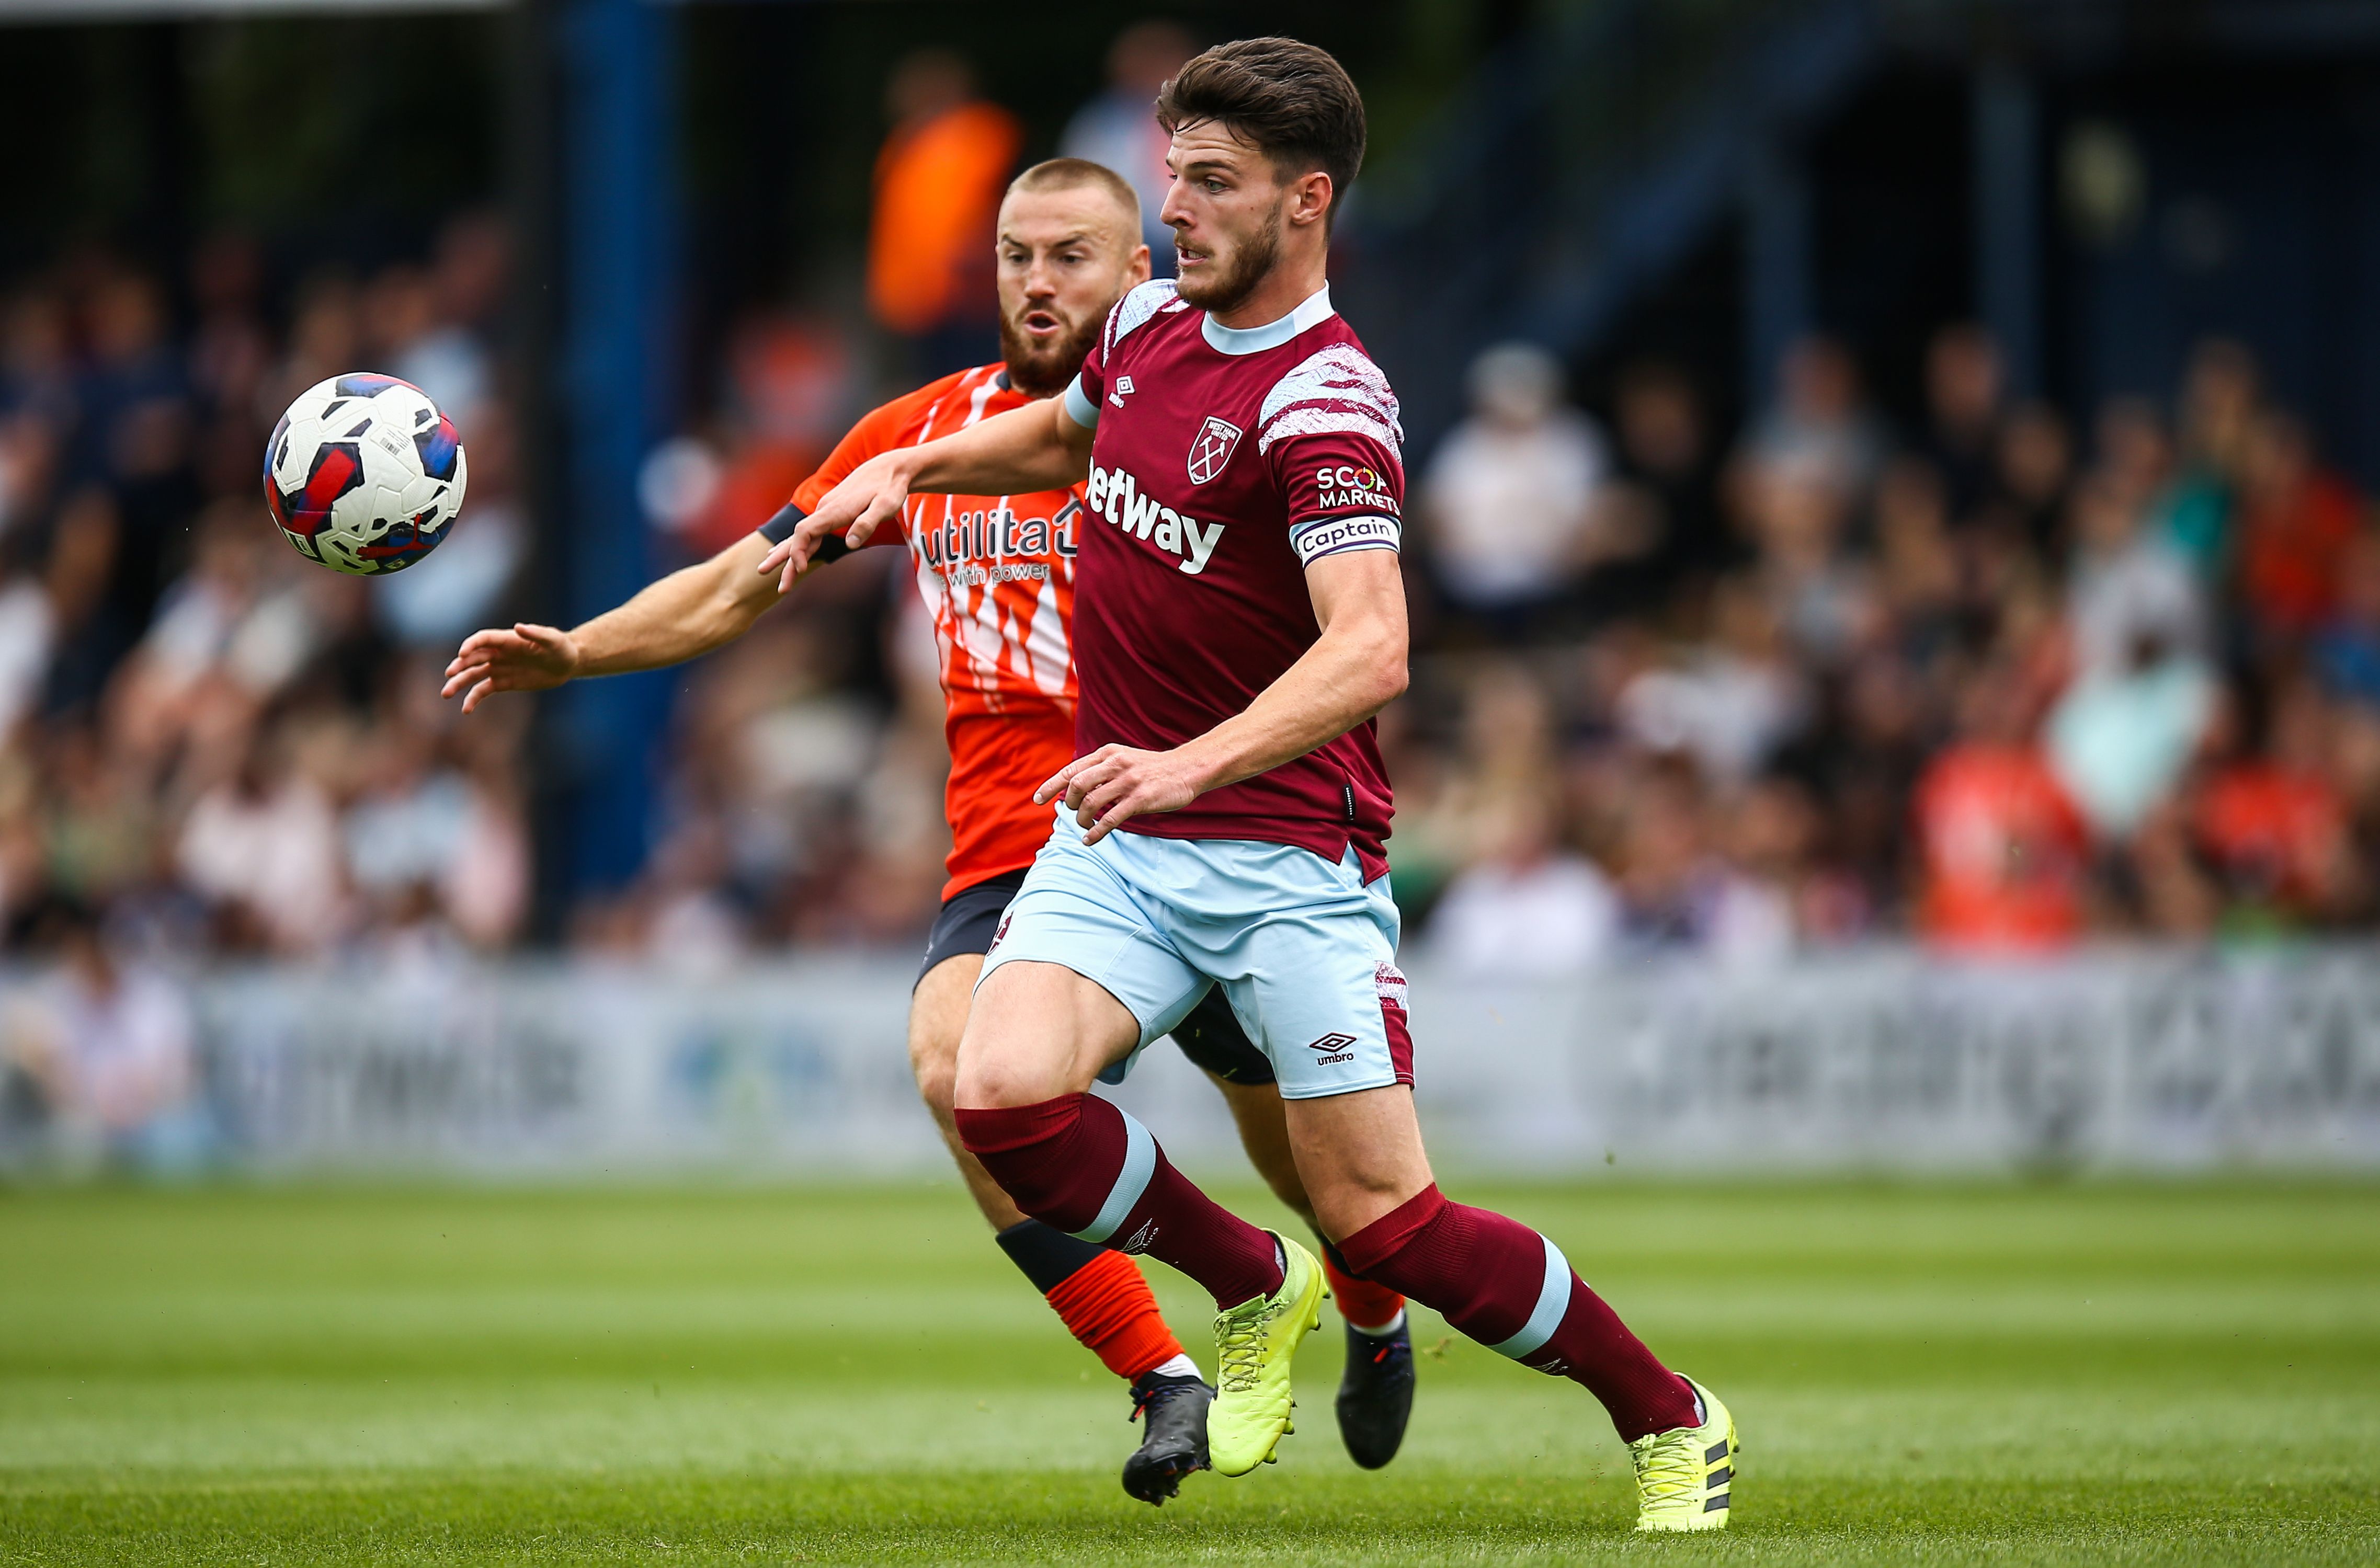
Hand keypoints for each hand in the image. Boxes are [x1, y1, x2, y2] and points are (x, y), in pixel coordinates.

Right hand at [442, 623, 581, 712]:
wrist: (568, 664)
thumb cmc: (561, 647)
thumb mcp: (552, 640)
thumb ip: (536, 634)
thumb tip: (518, 627)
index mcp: (507, 640)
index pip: (483, 640)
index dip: (471, 645)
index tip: (462, 654)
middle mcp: (499, 653)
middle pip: (473, 658)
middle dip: (460, 665)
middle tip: (450, 674)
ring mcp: (499, 668)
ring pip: (473, 675)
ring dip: (459, 683)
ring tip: (446, 693)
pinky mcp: (503, 683)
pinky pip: (483, 690)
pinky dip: (473, 699)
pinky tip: (465, 709)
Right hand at [755, 450, 914, 591]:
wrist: (890, 468)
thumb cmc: (890, 488)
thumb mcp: (885, 506)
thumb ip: (867, 524)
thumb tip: (849, 543)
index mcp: (834, 510)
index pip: (805, 531)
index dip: (798, 550)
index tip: (800, 569)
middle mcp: (825, 509)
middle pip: (798, 537)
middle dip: (785, 561)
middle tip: (774, 583)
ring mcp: (826, 510)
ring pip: (802, 536)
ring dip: (788, 556)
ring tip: (770, 571)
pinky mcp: (832, 512)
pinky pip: (809, 532)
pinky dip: (797, 545)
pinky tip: (786, 553)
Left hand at [1034, 743, 1207, 844]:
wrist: (1186, 769)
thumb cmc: (1151, 769)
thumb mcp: (1123, 759)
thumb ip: (1101, 770)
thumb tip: (1075, 789)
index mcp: (1107, 753)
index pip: (1071, 769)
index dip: (1051, 785)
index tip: (1037, 799)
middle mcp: (1115, 764)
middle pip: (1077, 785)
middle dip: (1069, 803)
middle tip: (1072, 813)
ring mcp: (1128, 781)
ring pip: (1091, 803)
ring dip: (1082, 819)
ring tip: (1084, 827)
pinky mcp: (1140, 799)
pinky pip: (1110, 818)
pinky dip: (1096, 832)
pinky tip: (1090, 840)